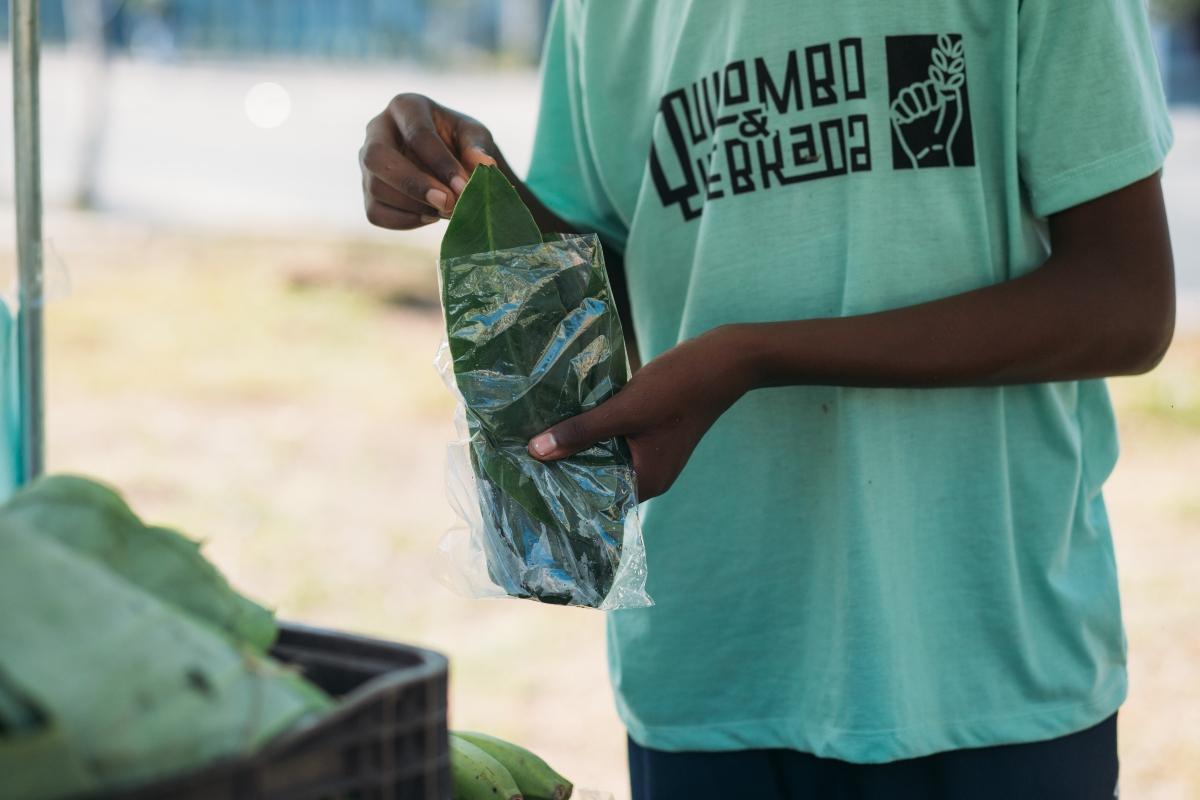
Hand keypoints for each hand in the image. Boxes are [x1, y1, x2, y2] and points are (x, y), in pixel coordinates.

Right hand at [359, 93, 497, 229]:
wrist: (449, 163)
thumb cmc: (461, 142)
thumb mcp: (475, 137)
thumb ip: (478, 148)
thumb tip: (485, 165)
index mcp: (405, 106)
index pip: (417, 133)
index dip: (441, 163)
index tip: (464, 187)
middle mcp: (377, 130)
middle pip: (377, 157)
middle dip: (413, 184)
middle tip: (447, 204)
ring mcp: (367, 163)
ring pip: (375, 188)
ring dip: (414, 205)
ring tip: (447, 210)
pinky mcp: (367, 191)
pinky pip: (376, 213)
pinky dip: (405, 221)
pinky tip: (431, 216)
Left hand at [526, 327, 754, 500]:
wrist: (723, 360)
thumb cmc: (677, 387)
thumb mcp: (624, 409)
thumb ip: (581, 431)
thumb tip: (536, 451)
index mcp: (646, 481)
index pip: (595, 500)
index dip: (562, 490)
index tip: (528, 480)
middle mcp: (650, 476)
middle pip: (598, 480)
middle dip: (566, 468)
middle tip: (524, 459)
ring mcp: (653, 455)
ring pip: (606, 459)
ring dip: (579, 448)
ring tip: (539, 439)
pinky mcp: (652, 435)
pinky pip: (616, 442)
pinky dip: (596, 434)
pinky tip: (571, 420)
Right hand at [891, 35, 965, 167]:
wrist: (931, 151)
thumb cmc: (944, 133)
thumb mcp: (954, 112)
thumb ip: (953, 94)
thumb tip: (946, 81)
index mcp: (933, 96)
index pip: (928, 83)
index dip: (932, 93)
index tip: (937, 106)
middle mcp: (921, 101)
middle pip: (915, 87)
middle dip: (922, 101)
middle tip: (926, 114)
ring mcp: (909, 109)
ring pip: (905, 94)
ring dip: (912, 106)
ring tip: (917, 118)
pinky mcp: (898, 118)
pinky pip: (895, 106)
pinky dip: (902, 113)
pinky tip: (909, 122)